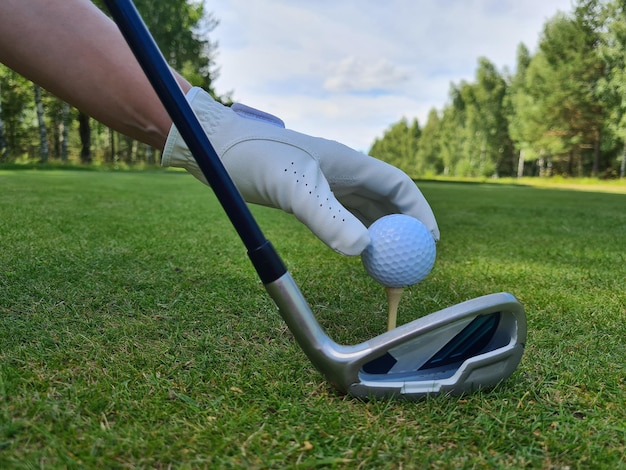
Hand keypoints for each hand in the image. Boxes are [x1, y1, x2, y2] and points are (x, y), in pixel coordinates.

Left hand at [162, 87, 438, 255]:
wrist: (214, 147)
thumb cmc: (253, 157)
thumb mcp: (292, 187)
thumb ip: (326, 217)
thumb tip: (362, 250)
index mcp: (349, 162)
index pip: (398, 187)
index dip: (419, 213)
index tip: (430, 242)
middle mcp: (343, 172)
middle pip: (386, 203)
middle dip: (402, 232)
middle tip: (408, 267)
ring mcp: (326, 183)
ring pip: (365, 212)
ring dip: (380, 238)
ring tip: (386, 269)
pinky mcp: (308, 195)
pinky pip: (343, 217)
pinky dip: (356, 236)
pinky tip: (355, 252)